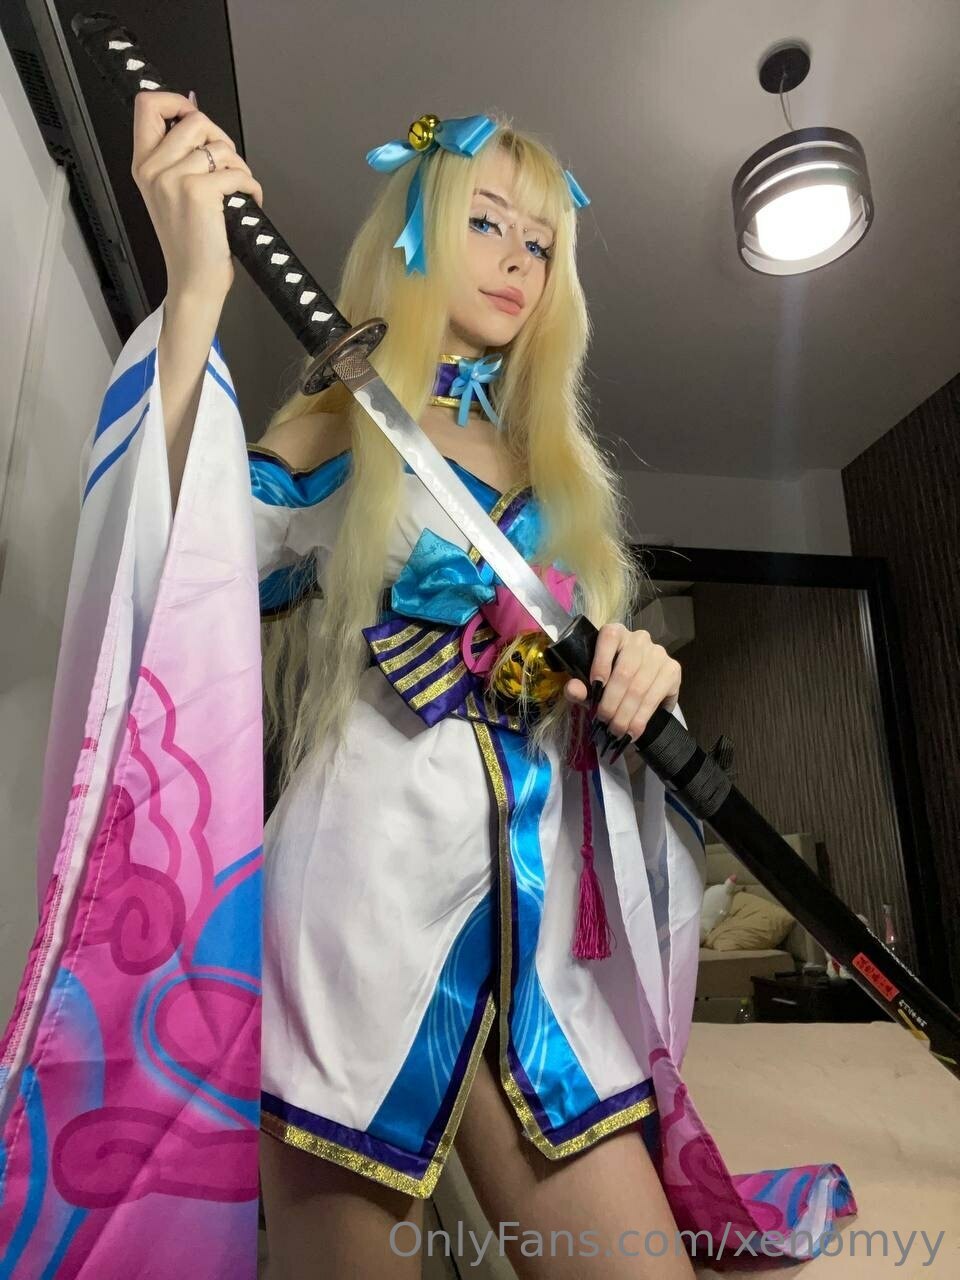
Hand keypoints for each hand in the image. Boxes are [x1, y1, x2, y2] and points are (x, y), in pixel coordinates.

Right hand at [131, 90, 263, 302]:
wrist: (192, 281)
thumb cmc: (189, 242)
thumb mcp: (170, 194)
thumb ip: (178, 157)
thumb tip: (199, 120)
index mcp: (143, 165)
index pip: (147, 105)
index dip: (176, 100)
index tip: (193, 116)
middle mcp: (153, 169)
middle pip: (195, 119)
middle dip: (221, 139)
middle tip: (227, 165)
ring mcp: (174, 179)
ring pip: (220, 146)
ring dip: (239, 166)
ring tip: (237, 188)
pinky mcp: (199, 193)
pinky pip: (236, 172)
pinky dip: (250, 186)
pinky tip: (247, 201)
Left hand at [562, 622, 680, 760]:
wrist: (638, 691)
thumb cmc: (609, 683)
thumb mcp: (590, 686)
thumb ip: (579, 687)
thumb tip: (574, 690)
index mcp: (615, 633)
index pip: (609, 639)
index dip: (601, 663)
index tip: (595, 688)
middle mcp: (639, 639)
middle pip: (625, 671)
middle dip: (612, 702)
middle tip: (604, 723)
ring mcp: (658, 653)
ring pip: (639, 687)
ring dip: (626, 714)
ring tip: (617, 731)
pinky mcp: (672, 669)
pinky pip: (656, 696)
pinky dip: (642, 717)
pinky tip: (634, 729)